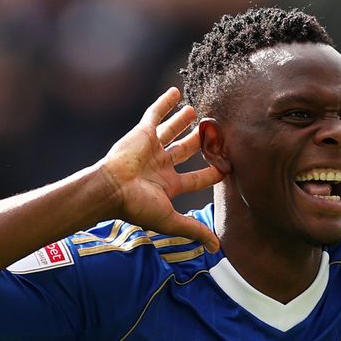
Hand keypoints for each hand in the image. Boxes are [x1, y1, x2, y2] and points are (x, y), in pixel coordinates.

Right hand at [97, 88, 223, 250]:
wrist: (111, 189)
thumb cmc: (137, 206)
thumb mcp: (171, 220)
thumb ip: (194, 231)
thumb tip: (218, 250)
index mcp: (169, 185)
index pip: (198, 178)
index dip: (213, 173)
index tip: (229, 166)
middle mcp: (162, 165)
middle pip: (186, 151)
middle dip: (200, 143)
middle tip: (215, 132)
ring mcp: (152, 148)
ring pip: (172, 131)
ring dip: (184, 121)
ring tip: (196, 111)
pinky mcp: (142, 133)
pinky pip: (154, 114)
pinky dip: (164, 103)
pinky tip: (176, 90)